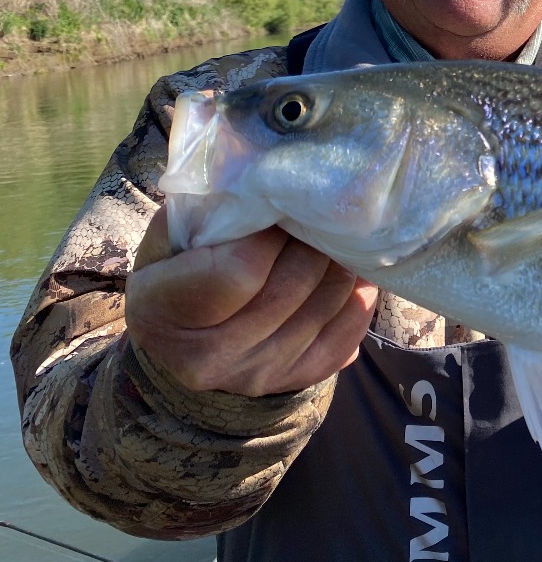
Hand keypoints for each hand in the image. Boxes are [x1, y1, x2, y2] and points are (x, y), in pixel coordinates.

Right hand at [126, 207, 377, 396]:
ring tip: (337, 237)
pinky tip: (352, 271)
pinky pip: (349, 333)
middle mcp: (210, 357)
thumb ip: (205, 212)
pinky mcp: (296, 381)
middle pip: (292, 286)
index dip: (269, 234)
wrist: (184, 346)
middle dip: (313, 241)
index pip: (238, 271)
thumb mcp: (169, 240)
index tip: (278, 208)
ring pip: (327, 305)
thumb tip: (260, 180)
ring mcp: (257, 376)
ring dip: (342, 263)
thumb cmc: (177, 275)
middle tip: (320, 214)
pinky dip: (358, 297)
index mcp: (162, 313)